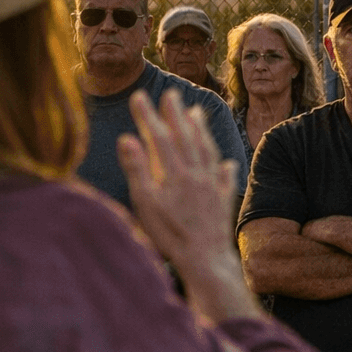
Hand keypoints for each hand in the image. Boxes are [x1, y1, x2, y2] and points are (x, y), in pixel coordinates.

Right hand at [119, 89, 255, 320]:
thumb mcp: (145, 204)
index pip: (160, 137)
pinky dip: (223, 164)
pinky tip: (225, 161)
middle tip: (170, 93)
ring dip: (200, 130)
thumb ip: (137, 169)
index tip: (139, 95)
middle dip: (176, 114)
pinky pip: (225, 176)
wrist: (206, 258)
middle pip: (186, 137)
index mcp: (175, 173)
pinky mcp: (223, 200)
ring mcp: (212, 185)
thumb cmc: (170, 234)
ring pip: (207, 150)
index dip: (149, 115)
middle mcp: (197, 173)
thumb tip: (127, 138)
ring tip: (196, 113)